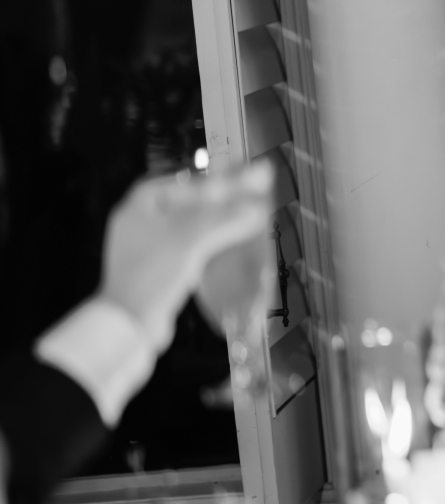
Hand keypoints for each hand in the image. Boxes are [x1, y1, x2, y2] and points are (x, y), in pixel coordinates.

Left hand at [101, 162, 273, 349]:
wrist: (130, 323)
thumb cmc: (154, 273)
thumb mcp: (190, 240)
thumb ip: (223, 219)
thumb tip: (256, 208)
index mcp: (136, 209)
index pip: (174, 183)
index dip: (202, 180)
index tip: (228, 182)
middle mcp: (136, 225)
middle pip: (180, 205)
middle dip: (210, 204)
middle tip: (238, 201)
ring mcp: (143, 250)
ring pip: (183, 229)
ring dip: (209, 226)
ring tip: (235, 223)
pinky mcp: (154, 271)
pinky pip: (183, 250)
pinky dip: (203, 247)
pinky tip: (221, 250)